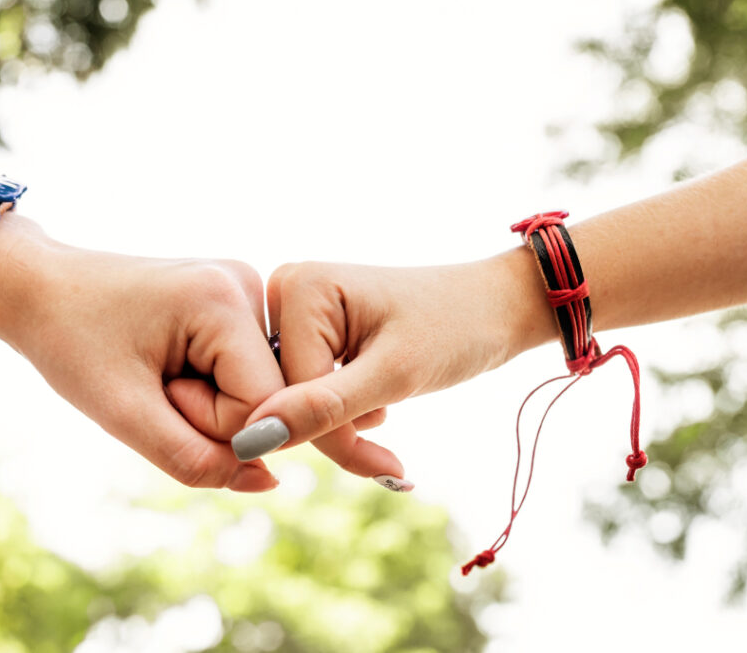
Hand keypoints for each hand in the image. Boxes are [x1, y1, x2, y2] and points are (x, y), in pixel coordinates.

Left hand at [0, 217, 284, 491]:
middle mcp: (246, 283)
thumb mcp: (124, 414)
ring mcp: (244, 289)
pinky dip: (205, 386)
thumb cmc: (70, 341)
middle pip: (264, 398)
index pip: (263, 406)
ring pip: (255, 391)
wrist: (37, 288)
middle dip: (206, 412)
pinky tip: (167, 362)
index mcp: (225, 298)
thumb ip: (196, 459)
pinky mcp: (234, 301)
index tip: (154, 392)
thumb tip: (268, 482)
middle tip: (150, 380)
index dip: (208, 425)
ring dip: (205, 402)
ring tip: (154, 369)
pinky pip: (241, 374)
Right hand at [231, 252, 551, 481]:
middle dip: (335, 426)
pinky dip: (342, 408)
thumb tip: (252, 439)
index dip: (331, 436)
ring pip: (294, 400)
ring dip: (341, 419)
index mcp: (298, 286)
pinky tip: (376, 394)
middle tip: (386, 422)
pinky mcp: (308, 327)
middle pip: (283, 395)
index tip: (385, 461)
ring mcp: (295, 308)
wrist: (494, 307)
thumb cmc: (455, 329)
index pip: (285, 392)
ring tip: (386, 399)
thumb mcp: (394, 375)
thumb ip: (323, 408)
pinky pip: (305, 389)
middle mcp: (286, 288)